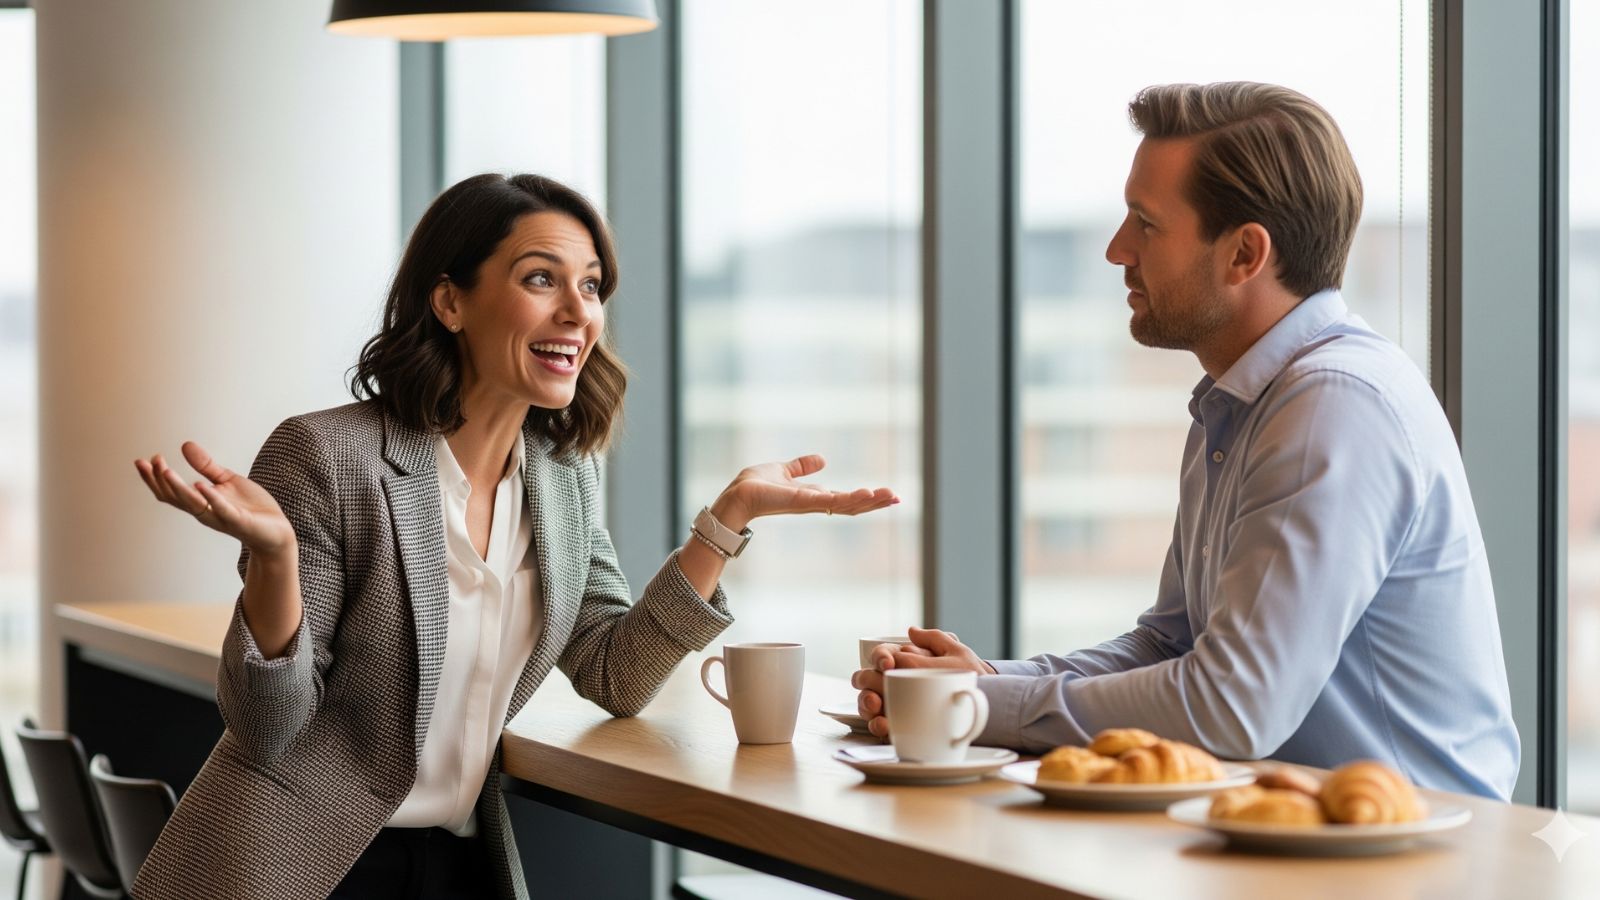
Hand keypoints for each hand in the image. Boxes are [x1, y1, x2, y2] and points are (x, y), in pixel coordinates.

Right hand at [134, 441, 295, 558]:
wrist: (277, 531)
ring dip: (178, 487)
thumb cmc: (250, 508)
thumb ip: (206, 466)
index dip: (155, 478)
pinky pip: (222, 510)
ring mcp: (221, 517)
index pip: (170, 492)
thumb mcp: (227, 480)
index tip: (145, 460)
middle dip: (160, 480)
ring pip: (193, 504)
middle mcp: (206, 512)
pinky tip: (201, 485)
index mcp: (201, 502)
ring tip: (165, 470)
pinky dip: (211, 498)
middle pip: (175, 498)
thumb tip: (185, 445)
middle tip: (150, 462)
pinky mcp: (239, 521)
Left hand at [711, 455, 897, 531]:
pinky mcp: (801, 502)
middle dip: (875, 502)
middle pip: (852, 505)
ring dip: (869, 502)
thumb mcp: (784, 470)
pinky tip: (867, 494)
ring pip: (846, 505)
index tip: (888, 495)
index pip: (846, 498)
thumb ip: (802, 467)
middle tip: (898, 498)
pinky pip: (830, 501)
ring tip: (889, 497)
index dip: (867, 498)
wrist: (736, 495)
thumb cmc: (754, 486)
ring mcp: (810, 504)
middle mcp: (815, 503)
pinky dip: (849, 498)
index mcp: (813, 497)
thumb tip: (823, 459)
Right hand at [851, 627, 994, 738]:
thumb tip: (911, 631)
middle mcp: (894, 681)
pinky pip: (882, 725)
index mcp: (905, 661)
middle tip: (876, 691)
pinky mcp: (900, 723)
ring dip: (866, 705)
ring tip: (877, 710)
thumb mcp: (957, 653)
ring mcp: (894, 702)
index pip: (880, 655)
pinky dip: (879, 726)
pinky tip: (886, 727)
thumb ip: (935, 639)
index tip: (888, 664)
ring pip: (868, 702)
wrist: (989, 703)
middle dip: (866, 683)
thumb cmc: (970, 676)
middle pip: (866, 679)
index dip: (879, 657)